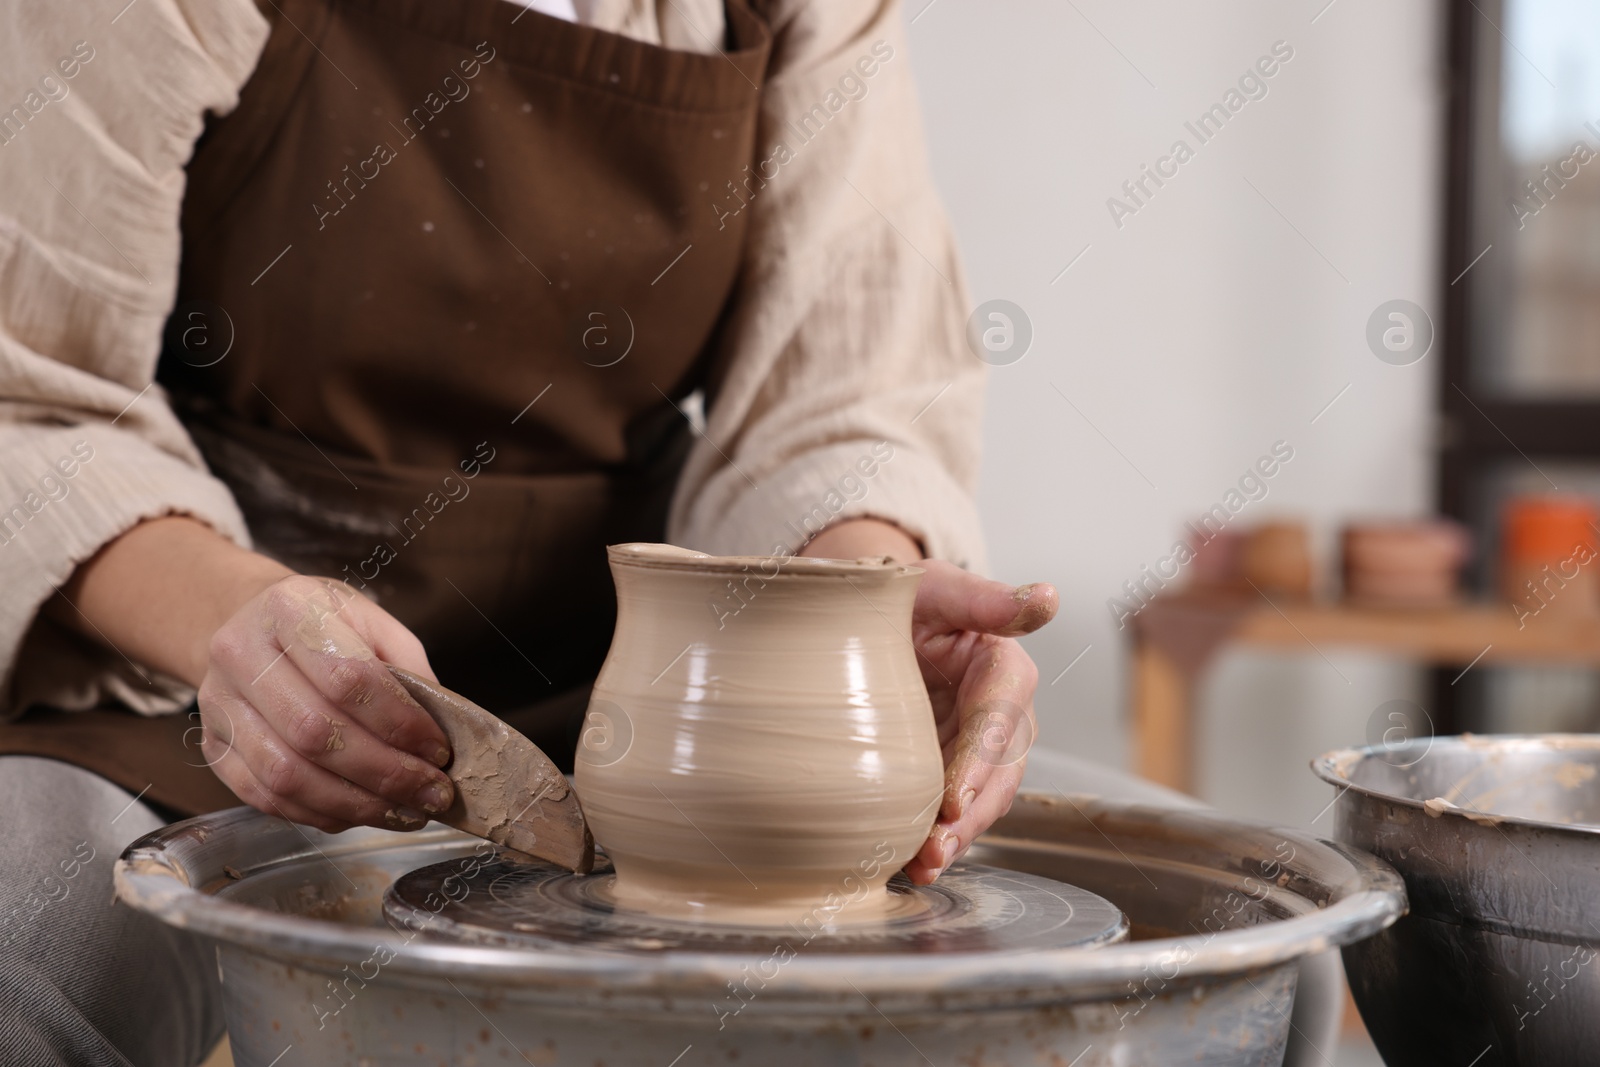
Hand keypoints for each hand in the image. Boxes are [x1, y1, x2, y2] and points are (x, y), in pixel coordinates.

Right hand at [197, 575, 455, 832]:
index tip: (438, 751)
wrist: (249, 622)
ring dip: (356, 804)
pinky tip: (362, 812)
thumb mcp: (372, 623)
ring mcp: (218, 705)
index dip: (399, 723)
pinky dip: (321, 814)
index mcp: (288, 610)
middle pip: (315, 733)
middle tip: (432, 792)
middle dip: (385, 773)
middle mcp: (240, 655)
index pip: (347, 678)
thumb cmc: (322, 623)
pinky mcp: (213, 747)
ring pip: (286, 774)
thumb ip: (408, 671)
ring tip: (405, 811)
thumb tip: (443, 733)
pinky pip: (266, 797)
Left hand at [902, 560, 1057, 883]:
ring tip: (923, 866)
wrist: (878, 617)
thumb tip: (1049, 599)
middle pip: (998, 775)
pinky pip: (957, 810)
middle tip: (933, 850)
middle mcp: (1005, 716)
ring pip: (983, 802)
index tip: (952, 802)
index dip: (978, 765)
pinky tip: (913, 865)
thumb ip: (985, 599)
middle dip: (969, 817)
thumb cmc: (910, 596)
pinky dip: (940, 839)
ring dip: (957, 838)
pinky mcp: (956, 768)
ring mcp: (982, 748)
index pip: (998, 722)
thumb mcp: (937, 587)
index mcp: (1006, 670)